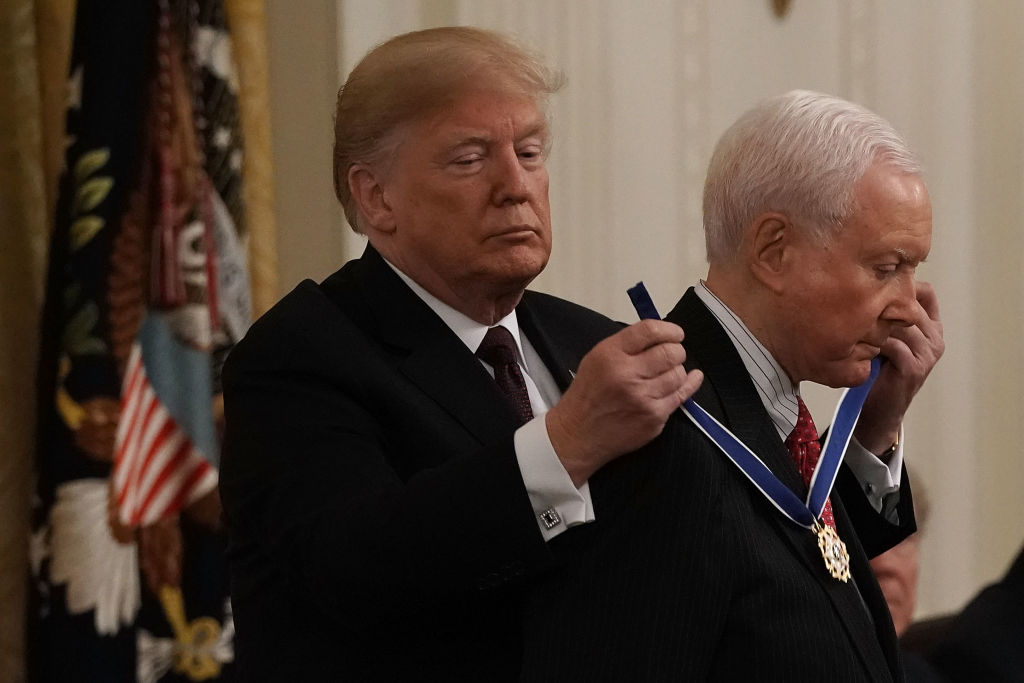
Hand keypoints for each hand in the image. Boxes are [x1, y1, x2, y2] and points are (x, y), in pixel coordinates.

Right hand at [546, 319, 702, 485]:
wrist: (578, 434)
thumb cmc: (588, 394)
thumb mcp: (596, 359)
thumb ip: (627, 345)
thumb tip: (661, 336)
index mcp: (610, 355)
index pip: (649, 331)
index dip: (669, 330)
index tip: (675, 333)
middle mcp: (626, 375)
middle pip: (670, 352)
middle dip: (676, 350)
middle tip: (672, 354)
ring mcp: (642, 399)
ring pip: (679, 374)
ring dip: (677, 370)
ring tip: (665, 373)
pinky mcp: (653, 418)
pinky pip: (682, 396)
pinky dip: (688, 384)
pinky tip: (692, 378)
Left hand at [855, 281, 943, 453]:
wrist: (878, 409)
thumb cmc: (877, 369)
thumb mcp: (885, 337)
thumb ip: (888, 315)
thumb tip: (868, 283)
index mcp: (932, 327)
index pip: (926, 292)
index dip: (902, 287)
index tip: (874, 289)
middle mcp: (934, 338)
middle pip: (909, 306)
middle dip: (881, 306)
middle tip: (855, 310)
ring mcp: (928, 353)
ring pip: (900, 324)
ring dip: (874, 325)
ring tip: (855, 331)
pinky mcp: (914, 367)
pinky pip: (892, 344)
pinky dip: (872, 344)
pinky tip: (859, 347)